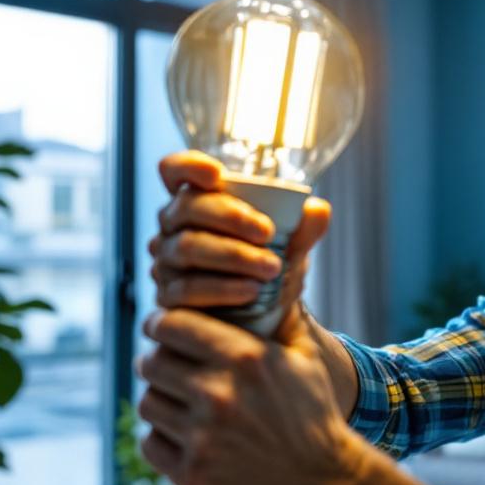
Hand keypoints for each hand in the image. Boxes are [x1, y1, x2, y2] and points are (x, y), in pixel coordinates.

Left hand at [136, 306, 370, 484]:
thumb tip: (268, 278)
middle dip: (159, 361)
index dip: (161, 323)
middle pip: (152, 363)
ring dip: (161, 400)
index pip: (172, 325)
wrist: (324, 482)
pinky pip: (151, 444)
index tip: (161, 328)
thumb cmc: (313, 413)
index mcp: (244, 358)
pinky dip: (163, 439)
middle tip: (170, 367)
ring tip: (181, 403)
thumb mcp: (305, 357)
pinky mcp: (193, 475)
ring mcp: (203, 438)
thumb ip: (279, 316)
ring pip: (148, 403)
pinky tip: (186, 436)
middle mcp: (218, 395)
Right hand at [149, 150, 330, 339]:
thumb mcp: (291, 247)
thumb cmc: (270, 266)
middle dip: (229, 216)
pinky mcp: (168, 297)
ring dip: (234, 255)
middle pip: (187, 207)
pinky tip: (251, 291)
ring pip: (187, 247)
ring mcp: (166, 260)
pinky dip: (223, 288)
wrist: (267, 317)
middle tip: (268, 233)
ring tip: (272, 268)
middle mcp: (175, 225)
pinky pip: (187, 289)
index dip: (188, 166)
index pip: (174, 170)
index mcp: (200, 200)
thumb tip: (318, 210)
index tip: (218, 175)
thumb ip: (304, 228)